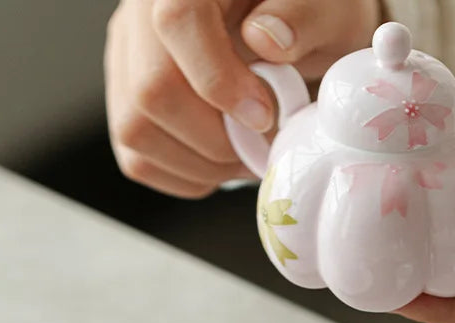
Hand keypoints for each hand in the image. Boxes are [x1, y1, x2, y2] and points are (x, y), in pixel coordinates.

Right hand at [105, 0, 381, 197]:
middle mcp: (143, 10)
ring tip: (244, 156)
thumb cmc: (308, 16)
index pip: (177, 19)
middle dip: (212, 138)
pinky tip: (220, 163)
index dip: (217, 80)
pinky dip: (183, 174)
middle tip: (259, 147)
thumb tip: (266, 38)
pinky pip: (136, 156)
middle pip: (150, 89)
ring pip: (134, 129)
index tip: (261, 116)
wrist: (289, 29)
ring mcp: (127, 57)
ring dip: (198, 163)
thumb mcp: (329, 6)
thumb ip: (307, 13)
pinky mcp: (124, 98)